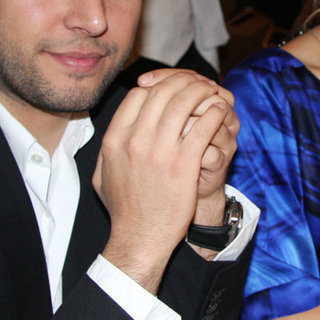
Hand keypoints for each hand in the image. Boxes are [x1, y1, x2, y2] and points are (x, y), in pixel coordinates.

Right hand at [92, 70, 231, 290]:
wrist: (140, 238)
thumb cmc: (124, 208)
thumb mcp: (101, 175)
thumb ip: (106, 149)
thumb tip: (113, 130)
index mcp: (115, 139)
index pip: (139, 94)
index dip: (160, 84)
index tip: (174, 88)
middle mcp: (135, 140)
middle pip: (162, 92)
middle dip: (185, 81)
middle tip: (199, 83)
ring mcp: (160, 151)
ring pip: (184, 103)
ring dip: (202, 92)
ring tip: (212, 92)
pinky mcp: (184, 164)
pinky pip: (202, 126)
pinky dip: (213, 113)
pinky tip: (219, 111)